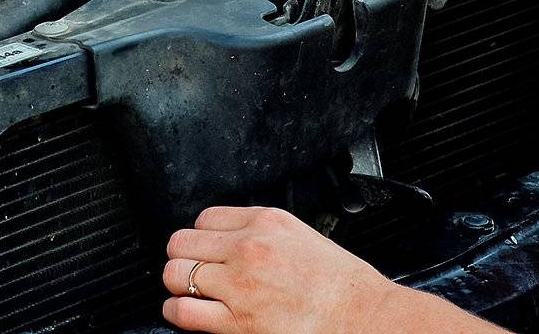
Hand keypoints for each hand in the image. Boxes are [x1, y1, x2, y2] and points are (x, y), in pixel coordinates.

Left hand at [160, 206, 402, 333]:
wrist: (362, 318)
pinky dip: (176, 312)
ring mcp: (238, 284)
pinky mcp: (235, 322)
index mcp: (266, 221)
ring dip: (176, 283)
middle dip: (183, 256)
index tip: (204, 246)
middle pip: (183, 242)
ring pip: (176, 274)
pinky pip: (183, 312)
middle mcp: (248, 247)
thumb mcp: (302, 236)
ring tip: (185, 291)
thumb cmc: (342, 285)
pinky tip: (184, 312)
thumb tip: (233, 239)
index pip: (205, 217)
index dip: (201, 235)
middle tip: (189, 268)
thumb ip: (264, 232)